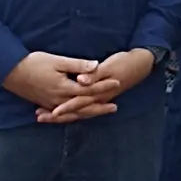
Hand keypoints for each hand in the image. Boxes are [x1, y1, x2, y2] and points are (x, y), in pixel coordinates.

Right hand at [3, 52, 110, 110]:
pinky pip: (62, 114)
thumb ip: (77, 65)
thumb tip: (96, 66)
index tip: (117, 82)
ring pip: (73, 113)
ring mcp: (51, 104)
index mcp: (64, 88)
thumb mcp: (57, 61)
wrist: (9, 71)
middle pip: (83, 107)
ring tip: (99, 112)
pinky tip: (77, 116)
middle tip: (114, 107)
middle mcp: (58, 100)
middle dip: (99, 107)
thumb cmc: (34, 63)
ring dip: (87, 113)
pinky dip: (72, 116)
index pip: (89, 90)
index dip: (104, 86)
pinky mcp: (44, 104)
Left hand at [37, 49, 155, 123]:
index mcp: (99, 92)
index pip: (79, 102)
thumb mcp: (110, 66)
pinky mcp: (98, 96)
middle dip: (58, 115)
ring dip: (62, 114)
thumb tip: (81, 81)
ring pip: (78, 111)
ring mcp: (98, 99)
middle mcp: (98, 99)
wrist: (141, 64)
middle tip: (39, 117)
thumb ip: (94, 74)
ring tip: (44, 115)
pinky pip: (82, 107)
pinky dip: (70, 110)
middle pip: (76, 111)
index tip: (51, 112)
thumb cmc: (124, 62)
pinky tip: (60, 109)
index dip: (65, 107)